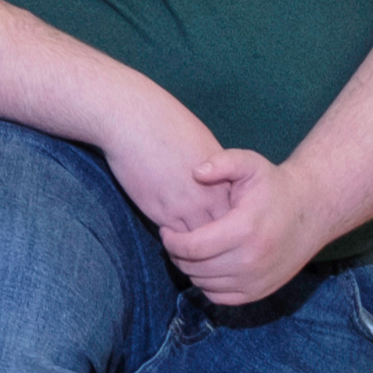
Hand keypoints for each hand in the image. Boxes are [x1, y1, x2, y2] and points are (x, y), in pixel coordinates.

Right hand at [96, 92, 230, 239]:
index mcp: (223, 180)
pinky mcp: (161, 213)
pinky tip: (175, 242)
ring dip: (198, 247)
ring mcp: (185, 208)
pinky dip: (177, 244)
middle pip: (223, 232)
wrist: (136, 122)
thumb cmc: (166, 124)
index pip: (237, 214)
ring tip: (195, 250)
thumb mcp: (203, 144)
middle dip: (220, 240)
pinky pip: (177, 240)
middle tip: (212, 244)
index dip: (232, 222)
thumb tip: (213, 181)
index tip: (225, 226)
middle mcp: (209, 197)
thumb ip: (213, 169)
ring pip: (201, 242)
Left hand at [158, 148, 331, 309]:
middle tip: (174, 240)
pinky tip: (207, 265)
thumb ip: (222, 163)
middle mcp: (251, 260)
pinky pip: (220, 297)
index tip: (167, 229)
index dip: (171, 241)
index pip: (191, 247)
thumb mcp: (250, 164)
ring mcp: (257, 279)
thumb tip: (195, 172)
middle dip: (177, 255)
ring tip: (190, 250)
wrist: (311, 211)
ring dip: (190, 269)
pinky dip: (207, 285)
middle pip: (195, 268)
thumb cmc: (274, 186)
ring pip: (205, 284)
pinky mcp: (261, 291)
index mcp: (243, 230)